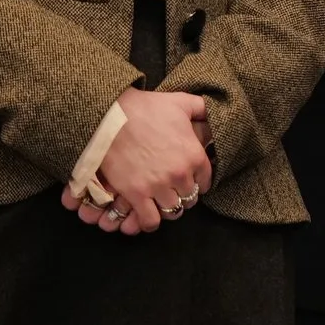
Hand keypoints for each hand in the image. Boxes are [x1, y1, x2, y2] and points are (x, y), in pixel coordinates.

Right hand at [61, 90, 211, 233]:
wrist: (110, 116)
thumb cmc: (145, 107)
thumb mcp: (181, 102)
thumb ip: (202, 109)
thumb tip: (214, 112)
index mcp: (194, 155)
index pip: (206, 181)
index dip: (198, 182)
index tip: (190, 180)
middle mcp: (180, 174)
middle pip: (189, 198)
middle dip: (183, 195)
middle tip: (173, 191)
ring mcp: (158, 186)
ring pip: (172, 211)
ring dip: (168, 208)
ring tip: (160, 202)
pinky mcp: (136, 194)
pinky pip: (150, 220)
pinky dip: (150, 221)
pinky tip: (148, 214)